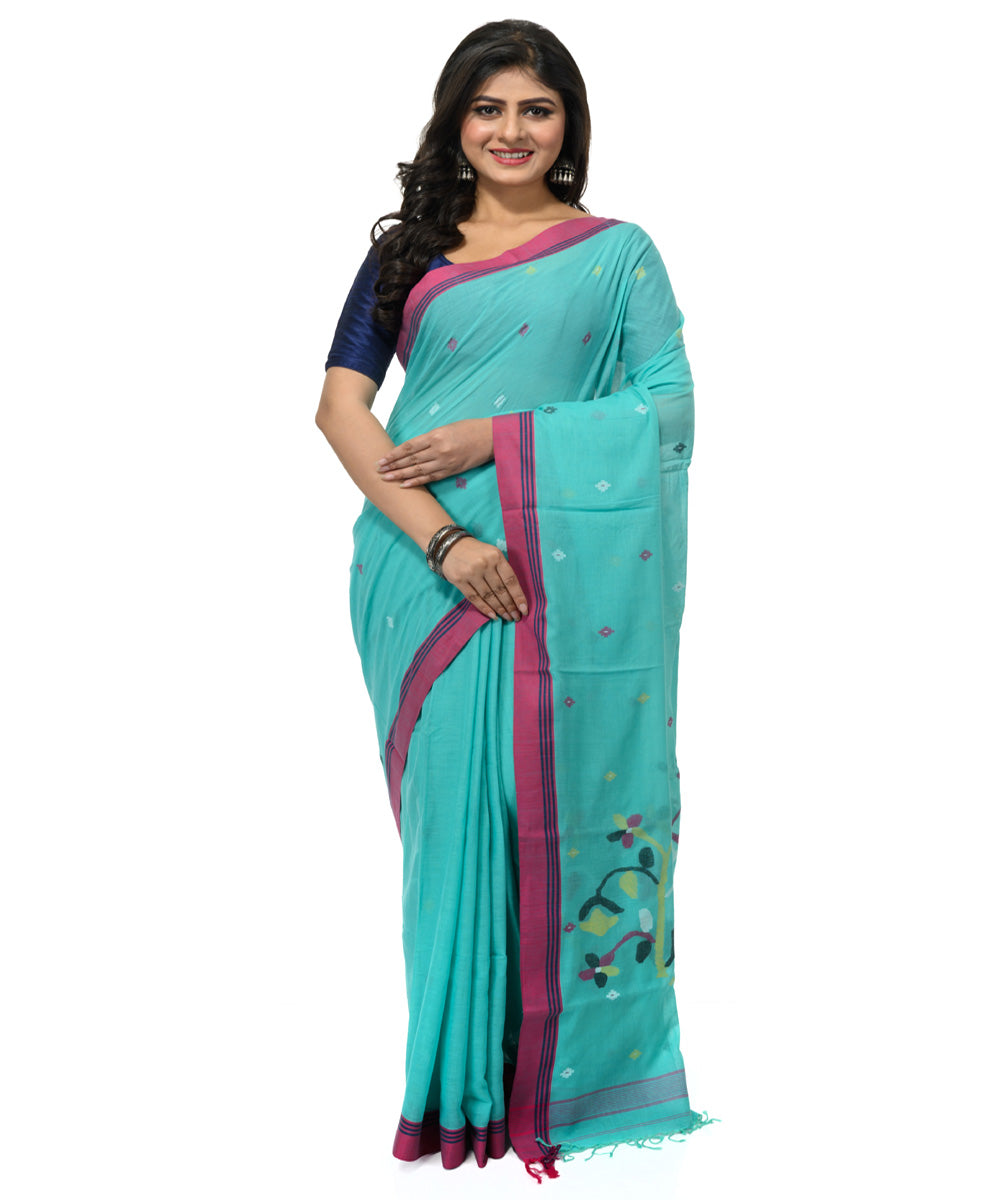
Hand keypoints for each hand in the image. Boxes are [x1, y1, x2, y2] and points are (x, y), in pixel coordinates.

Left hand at [376, 419, 492, 486]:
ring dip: (400, 475)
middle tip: (378, 470)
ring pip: (418, 470)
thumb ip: (431, 438)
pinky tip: (405, 485)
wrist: (491, 437)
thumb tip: (413, 448)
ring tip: (387, 479)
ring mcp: (445, 462)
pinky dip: (417, 482)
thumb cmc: (469, 429)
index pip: (409, 447)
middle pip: (411, 459)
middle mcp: (438, 449)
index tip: (382, 458)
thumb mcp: (447, 428)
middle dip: (393, 465)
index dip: (394, 454)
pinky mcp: (452, 471)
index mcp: (436, 435)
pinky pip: (431, 478)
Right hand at [439, 537, 527, 621]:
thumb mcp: (492, 554)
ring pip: (488, 596)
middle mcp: (484, 564)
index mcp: (496, 556)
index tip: (524, 609)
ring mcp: (470, 573)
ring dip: (499, 609)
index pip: (510, 580)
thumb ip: (502, 570)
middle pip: (500, 590)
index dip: (518, 596)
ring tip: (507, 618)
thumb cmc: (476, 552)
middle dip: (510, 606)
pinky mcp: (459, 580)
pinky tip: (493, 615)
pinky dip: (484, 608)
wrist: (449, 546)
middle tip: (516, 617)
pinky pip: (474, 598)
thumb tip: (514, 595)